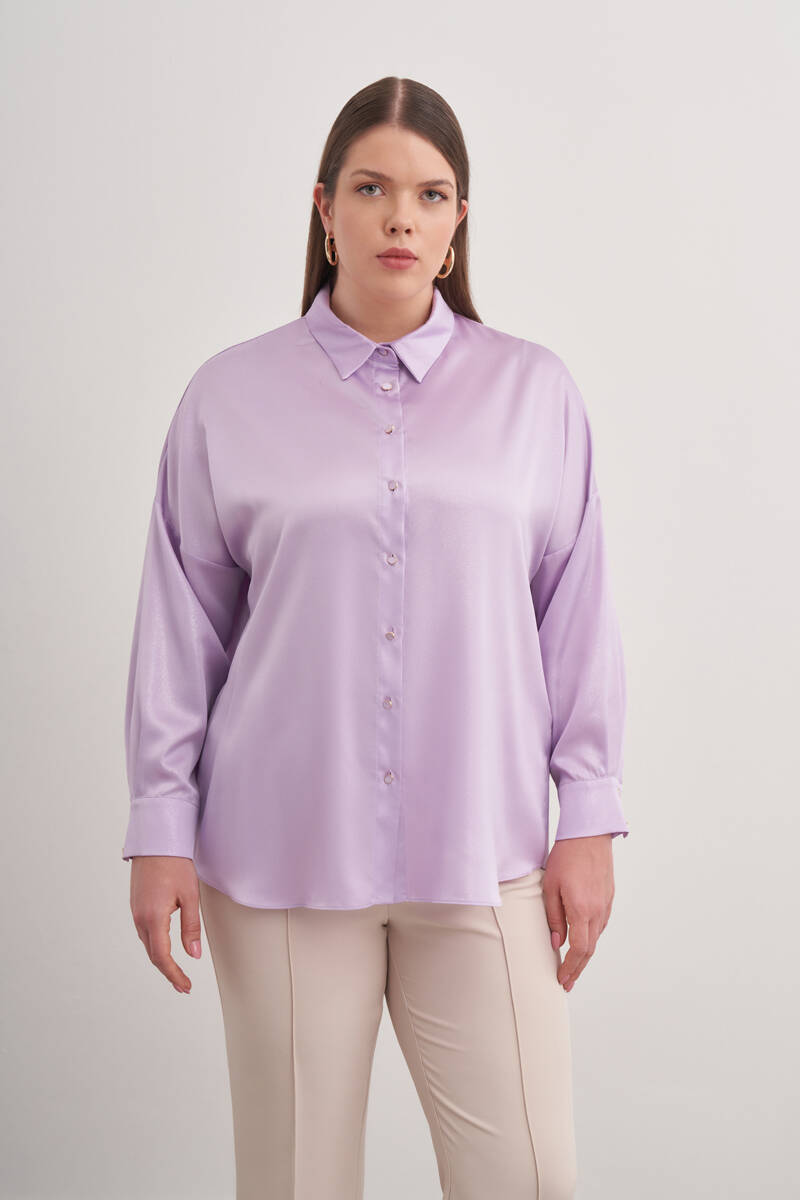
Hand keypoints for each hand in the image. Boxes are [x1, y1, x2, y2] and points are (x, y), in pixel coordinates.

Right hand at [129, 856, 202, 992]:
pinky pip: (144, 932)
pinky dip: (154, 945)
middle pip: (152, 954)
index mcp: (153, 918)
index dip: (174, 975)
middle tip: (183, 985)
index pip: (162, 957)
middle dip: (168, 972)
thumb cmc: (175, 865)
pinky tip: (164, 947)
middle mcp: (140, 918)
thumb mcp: (190, 897)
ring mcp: (135, 912)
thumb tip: (194, 955)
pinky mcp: (136, 906)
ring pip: (147, 944)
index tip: (185, 986)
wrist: (156, 842)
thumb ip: (191, 928)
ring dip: (161, 959)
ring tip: (176, 971)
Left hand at [542, 834, 614, 992]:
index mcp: (582, 910)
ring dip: (585, 954)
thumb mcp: (550, 887)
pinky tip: (583, 939)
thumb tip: (557, 943)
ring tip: (572, 965)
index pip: (579, 950)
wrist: (589, 834)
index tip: (562, 979)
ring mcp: (606, 904)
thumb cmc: (566, 856)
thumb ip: (554, 917)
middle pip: (590, 949)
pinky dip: (591, 937)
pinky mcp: (609, 896)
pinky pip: (601, 924)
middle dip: (578, 969)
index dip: (571, 968)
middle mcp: (598, 911)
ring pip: (596, 937)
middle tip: (567, 982)